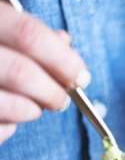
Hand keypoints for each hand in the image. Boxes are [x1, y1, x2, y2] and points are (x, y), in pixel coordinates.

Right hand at [0, 2, 89, 143]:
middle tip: (63, 100)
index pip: (29, 35)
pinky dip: (9, 128)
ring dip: (32, 110)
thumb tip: (64, 41)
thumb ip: (25, 32)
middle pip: (22, 73)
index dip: (64, 60)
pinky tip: (8, 117)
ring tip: (35, 107)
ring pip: (11, 105)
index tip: (82, 77)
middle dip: (53, 92)